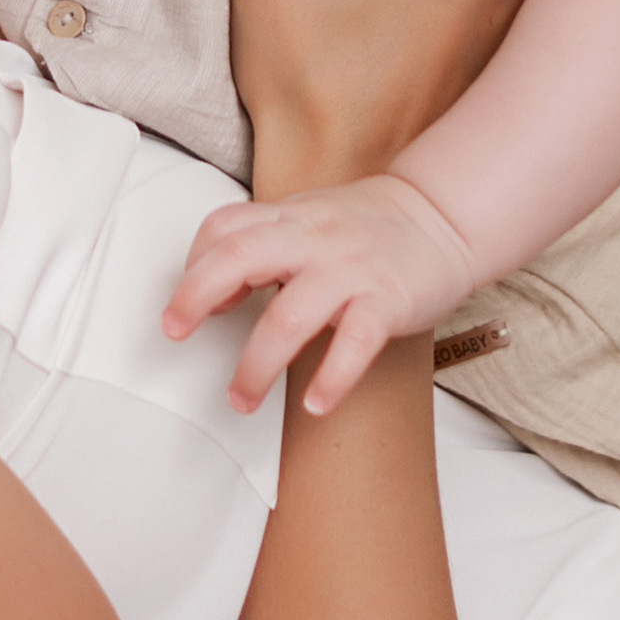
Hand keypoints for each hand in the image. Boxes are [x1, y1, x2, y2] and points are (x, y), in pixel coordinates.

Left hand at [166, 171, 478, 421]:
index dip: (194, 262)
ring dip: (256, 365)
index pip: (224, 227)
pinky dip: (331, 377)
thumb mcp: (307, 220)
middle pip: (240, 257)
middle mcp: (313, 239)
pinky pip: (354, 342)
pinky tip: (316, 404)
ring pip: (289, 315)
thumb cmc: (370, 226)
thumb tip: (215, 294)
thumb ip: (263, 246)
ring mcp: (350, 269)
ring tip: (241, 398)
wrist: (443, 216)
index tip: (185, 304)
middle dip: (197, 295)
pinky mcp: (387, 301)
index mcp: (290, 218)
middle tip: (175, 333)